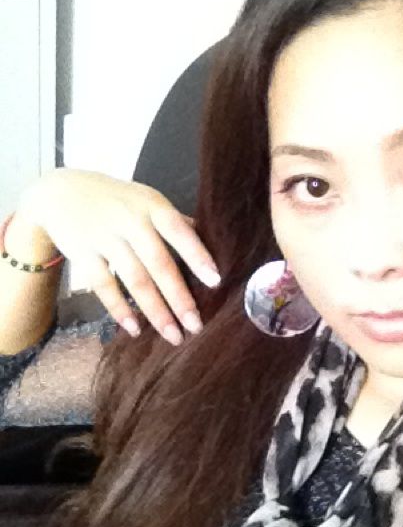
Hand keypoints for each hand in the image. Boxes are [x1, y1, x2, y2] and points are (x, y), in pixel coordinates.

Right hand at [18, 168, 219, 345]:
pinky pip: (103, 286)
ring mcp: (105, 239)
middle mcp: (131, 222)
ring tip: (173, 335)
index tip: (215, 281)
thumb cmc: (118, 200)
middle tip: (196, 325)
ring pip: (134, 280)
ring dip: (155, 311)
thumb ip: (175, 223)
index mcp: (153, 207)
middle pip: (159, 263)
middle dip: (179, 298)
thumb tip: (212, 243)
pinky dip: (119, 309)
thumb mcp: (148, 201)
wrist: (61, 191)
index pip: (179, 231)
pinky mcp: (83, 254)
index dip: (197, 255)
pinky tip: (135, 329)